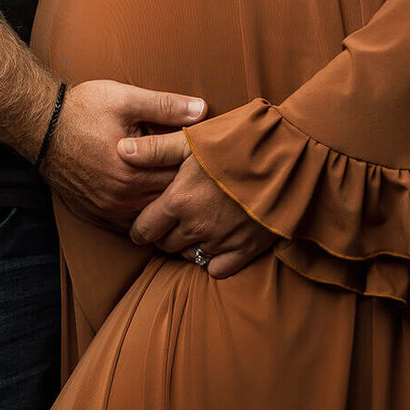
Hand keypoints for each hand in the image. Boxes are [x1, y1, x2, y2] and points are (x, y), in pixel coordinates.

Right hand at [43, 80, 204, 230]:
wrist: (40, 128)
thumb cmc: (83, 109)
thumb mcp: (125, 98)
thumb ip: (166, 106)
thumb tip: (203, 109)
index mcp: (133, 170)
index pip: (180, 176)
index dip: (197, 166)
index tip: (207, 156)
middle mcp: (121, 197)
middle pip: (168, 199)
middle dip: (185, 186)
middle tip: (202, 174)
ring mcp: (108, 210)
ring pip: (152, 216)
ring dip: (165, 204)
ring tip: (181, 188)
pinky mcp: (96, 215)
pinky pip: (130, 226)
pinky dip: (144, 216)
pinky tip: (153, 202)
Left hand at [126, 145, 274, 279]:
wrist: (288, 154)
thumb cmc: (238, 140)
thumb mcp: (193, 140)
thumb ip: (155, 149)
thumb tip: (120, 151)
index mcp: (179, 200)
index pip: (144, 229)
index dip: (141, 226)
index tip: (145, 221)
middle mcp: (196, 226)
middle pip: (165, 245)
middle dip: (163, 234)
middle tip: (171, 219)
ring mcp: (222, 241)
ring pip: (189, 256)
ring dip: (187, 245)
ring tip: (194, 226)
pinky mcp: (246, 249)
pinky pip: (217, 269)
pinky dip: (213, 259)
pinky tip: (216, 241)